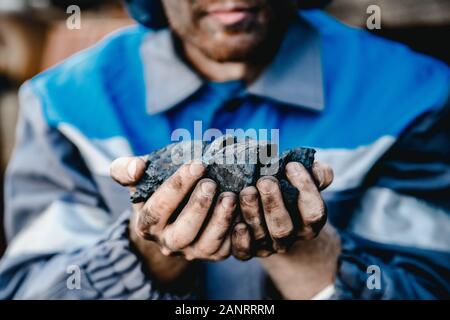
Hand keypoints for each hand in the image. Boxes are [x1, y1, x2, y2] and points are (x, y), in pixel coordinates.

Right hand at [110, 157, 237, 264]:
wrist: (172, 215)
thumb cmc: (155, 190)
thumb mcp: (138, 179)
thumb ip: (126, 170)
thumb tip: (135, 168)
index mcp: (147, 224)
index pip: (158, 209)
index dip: (177, 187)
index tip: (196, 164)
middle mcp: (168, 243)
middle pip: (182, 233)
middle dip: (198, 208)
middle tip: (211, 183)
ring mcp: (192, 251)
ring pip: (206, 245)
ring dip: (220, 221)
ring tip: (230, 197)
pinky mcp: (214, 254)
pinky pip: (227, 249)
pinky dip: (236, 233)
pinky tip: (243, 211)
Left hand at [231, 161, 333, 259]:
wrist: (272, 217)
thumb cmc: (290, 192)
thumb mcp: (306, 182)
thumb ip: (317, 174)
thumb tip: (318, 169)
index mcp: (309, 223)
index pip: (314, 212)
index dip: (305, 189)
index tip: (291, 165)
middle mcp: (290, 238)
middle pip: (283, 228)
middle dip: (274, 204)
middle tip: (265, 181)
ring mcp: (268, 246)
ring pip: (261, 235)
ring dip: (252, 212)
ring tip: (246, 191)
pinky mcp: (247, 251)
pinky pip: (243, 251)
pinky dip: (239, 237)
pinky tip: (234, 218)